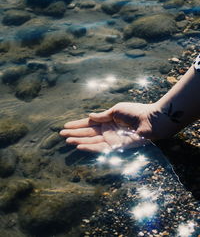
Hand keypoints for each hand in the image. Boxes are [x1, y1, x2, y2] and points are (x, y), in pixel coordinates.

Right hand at [59, 102, 175, 152]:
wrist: (150, 120)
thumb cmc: (135, 112)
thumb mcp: (116, 110)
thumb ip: (102, 115)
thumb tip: (89, 116)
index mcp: (107, 121)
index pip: (89, 124)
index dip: (77, 125)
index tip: (66, 125)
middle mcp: (107, 131)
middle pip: (88, 133)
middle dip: (75, 133)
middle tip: (61, 133)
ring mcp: (111, 140)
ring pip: (91, 141)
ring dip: (79, 141)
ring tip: (67, 140)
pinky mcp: (116, 147)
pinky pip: (100, 148)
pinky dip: (89, 148)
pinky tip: (79, 146)